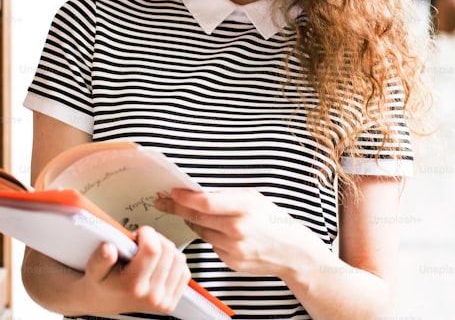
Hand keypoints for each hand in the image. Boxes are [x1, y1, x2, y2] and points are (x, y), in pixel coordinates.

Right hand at [75, 226, 190, 315]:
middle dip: (156, 239)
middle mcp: (151, 296)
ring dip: (167, 250)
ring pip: (179, 259)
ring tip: (151, 251)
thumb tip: (108, 248)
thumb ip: (100, 257)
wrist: (104, 302)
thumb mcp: (94, 268)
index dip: (148, 234)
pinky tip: (161, 263)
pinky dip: (175, 263)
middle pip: (169, 251)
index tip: (140, 233)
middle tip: (143, 242)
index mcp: (133, 286)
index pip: (153, 250)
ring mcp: (163, 301)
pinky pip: (185, 273)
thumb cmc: (101, 283)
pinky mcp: (171, 302)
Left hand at [156, 188, 316, 276]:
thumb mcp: (253, 198)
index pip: (205, 203)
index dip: (184, 198)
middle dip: (177, 209)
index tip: (171, 193)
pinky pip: (211, 245)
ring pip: (201, 232)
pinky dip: (211, 237)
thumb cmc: (271, 219)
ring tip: (199, 215)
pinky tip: (222, 232)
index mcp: (244, 207)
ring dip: (195, 223)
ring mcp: (233, 248)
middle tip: (164, 202)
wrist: (291, 250)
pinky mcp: (231, 261)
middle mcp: (237, 229)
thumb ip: (226, 196)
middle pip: (197, 218)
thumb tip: (196, 193)